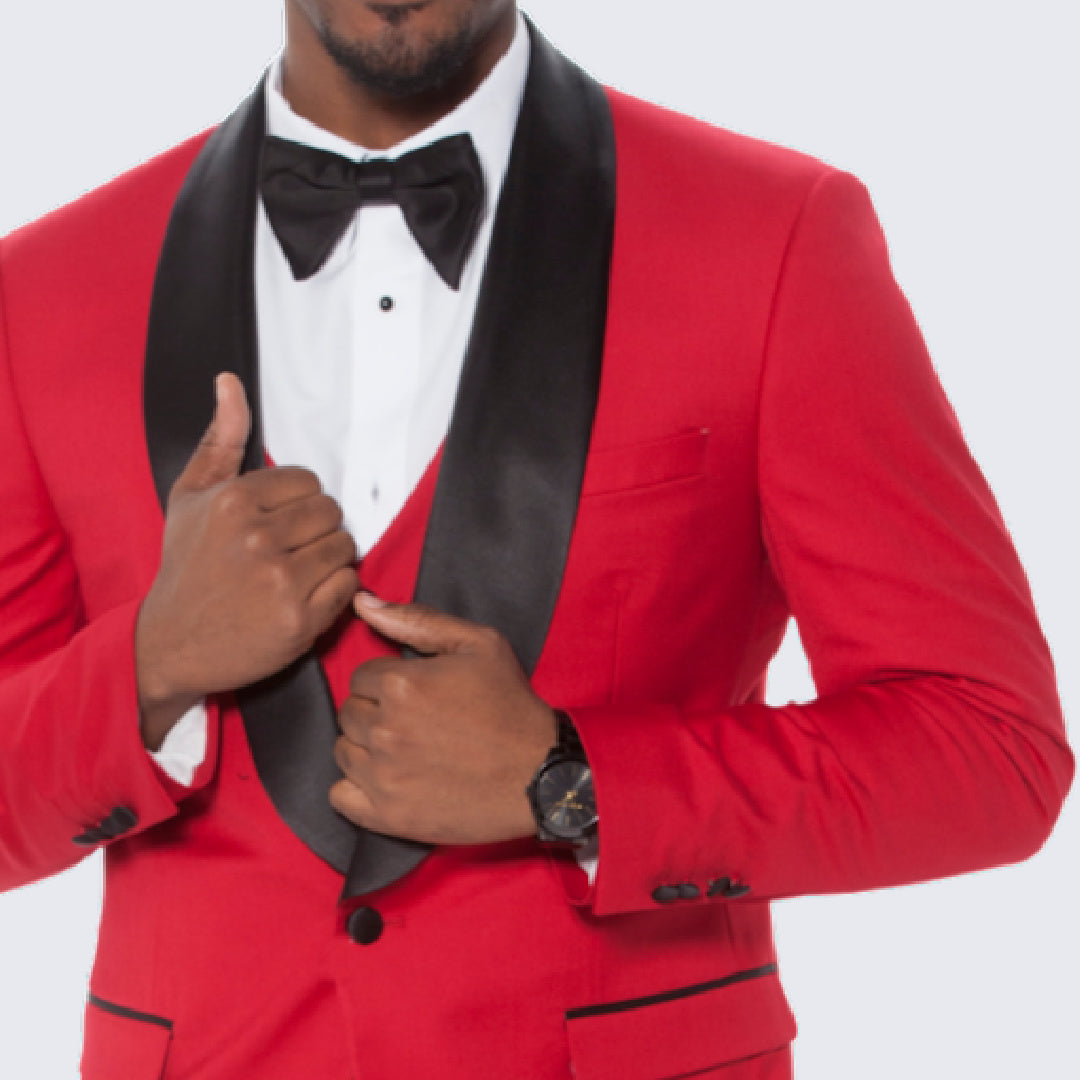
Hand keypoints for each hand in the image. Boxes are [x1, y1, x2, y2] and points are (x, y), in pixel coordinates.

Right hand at [135, 373, 357, 749]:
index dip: (297, 503)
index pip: (309, 481)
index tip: (277, 523)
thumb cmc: (186, 567)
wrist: (172, 643)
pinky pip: (349, 585)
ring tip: (296, 573)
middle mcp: (258, 538)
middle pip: (332, 512)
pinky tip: (303, 597)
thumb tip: (231, 381)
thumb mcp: (190, 498)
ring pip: (346, 547)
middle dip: (315, 530)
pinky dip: (334, 592)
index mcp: (234, 501)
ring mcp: (281, 581)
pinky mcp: (300, 620)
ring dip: (329, 560)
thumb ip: (219, 440)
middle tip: (288, 551)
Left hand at [330, 594, 556, 844]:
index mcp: (402, 684)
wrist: (540, 772)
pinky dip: (355, 789)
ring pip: (343, 751)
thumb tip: (363, 602)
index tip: (416, 696)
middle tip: (415, 723)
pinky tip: (387, 780)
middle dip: (375, 713)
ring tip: (405, 750)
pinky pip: (339, 796)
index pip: (361, 677)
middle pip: (349, 713)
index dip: (387, 684)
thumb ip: (418, 620)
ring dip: (365, 748)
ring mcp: (383, 776)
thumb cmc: (510, 704)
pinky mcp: (387, 815)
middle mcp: (385, 729)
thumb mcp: (479, 644)